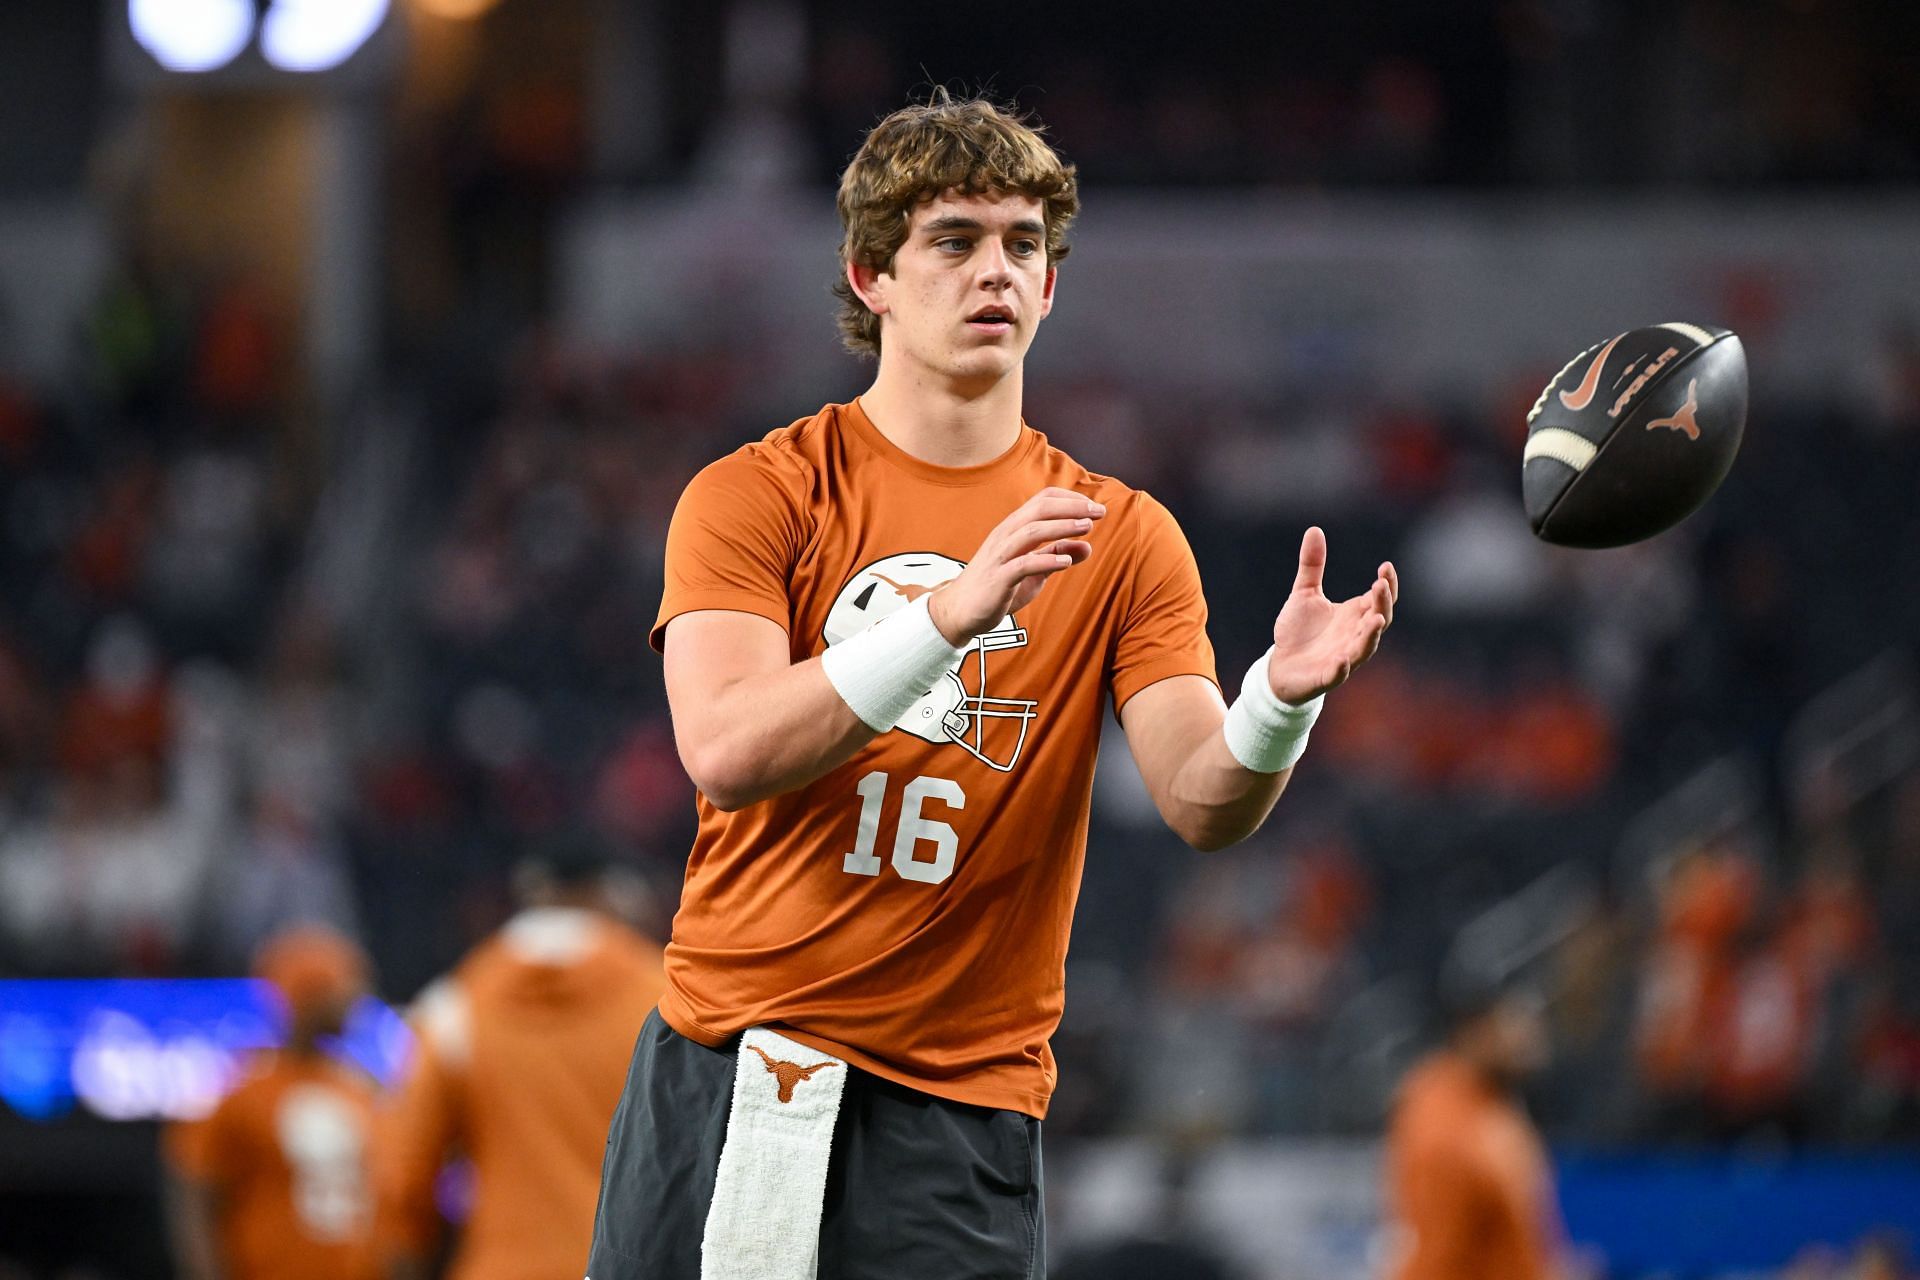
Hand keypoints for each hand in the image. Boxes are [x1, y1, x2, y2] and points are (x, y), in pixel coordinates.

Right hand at [929, 487, 1102, 644]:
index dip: (1070, 500)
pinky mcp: (997, 579)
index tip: (1094, 507)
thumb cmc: (996, 588)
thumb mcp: (1032, 571)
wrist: (959, 612)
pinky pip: (1022, 565)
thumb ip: (1055, 556)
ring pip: (1031, 531)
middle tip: (1098, 511)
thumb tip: (1087, 547)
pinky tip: (1066, 561)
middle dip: (1071, 507)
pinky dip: (1045, 560)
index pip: (1042, 500)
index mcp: (1013, 529)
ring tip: (1086, 527)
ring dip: (1061, 527)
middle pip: (1039, 509)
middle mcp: (1005, 536)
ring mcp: (1000, 556)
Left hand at [1266, 527, 1396, 703]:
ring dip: (1371, 635)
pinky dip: (1341, 667)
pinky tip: (1342, 659)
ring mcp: (1343, 657)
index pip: (1379, 600)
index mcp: (1354, 615)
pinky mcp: (1326, 676)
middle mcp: (1354, 636)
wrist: (1280, 667)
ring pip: (1364, 648)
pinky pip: (1338, 674)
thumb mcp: (1304, 593)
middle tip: (1380, 585)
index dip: (1387, 585)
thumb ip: (1312, 565)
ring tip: (1375, 619)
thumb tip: (1314, 529)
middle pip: (1378, 620)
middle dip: (1382, 603)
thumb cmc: (1299, 631)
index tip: (1385, 566)